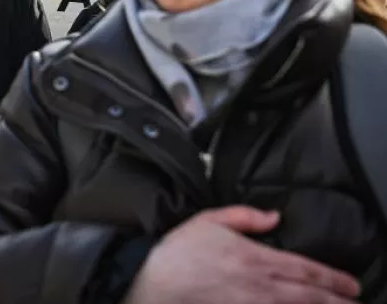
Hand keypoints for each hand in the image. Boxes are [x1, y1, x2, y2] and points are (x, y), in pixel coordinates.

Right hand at [123, 206, 359, 303]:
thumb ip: (244, 216)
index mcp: (255, 257)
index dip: (331, 278)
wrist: (156, 282)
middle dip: (336, 301)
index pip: (303, 269)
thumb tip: (273, 216)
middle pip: (308, 296)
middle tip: (354, 303)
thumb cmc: (181, 250)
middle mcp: (259, 285)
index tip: (351, 285)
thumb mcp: (209, 220)